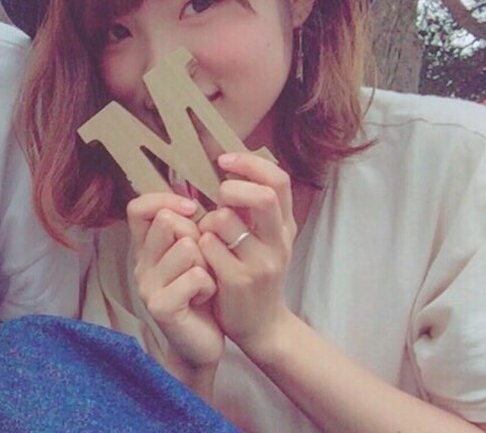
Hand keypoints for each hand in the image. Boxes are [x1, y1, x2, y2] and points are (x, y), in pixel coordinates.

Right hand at [127, 192, 224, 375]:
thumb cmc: (202, 292)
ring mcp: (147, 285)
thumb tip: (194, 197)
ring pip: (187, 246)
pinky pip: (196, 275)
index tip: (192, 208)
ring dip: (206, 262)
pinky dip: (209, 284)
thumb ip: (188, 227)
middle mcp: (141, 263)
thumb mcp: (195, 253)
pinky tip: (205, 297)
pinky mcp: (160, 306)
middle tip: (202, 261)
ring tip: (204, 281)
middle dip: (196, 235)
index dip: (164, 200)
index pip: (138, 207)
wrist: (203, 343)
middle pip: (168, 221)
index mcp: (146, 246)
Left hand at [198, 152, 296, 352]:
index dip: (250, 163)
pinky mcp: (238, 281)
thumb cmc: (257, 272)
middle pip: (262, 197)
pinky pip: (208, 246)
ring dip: (208, 220)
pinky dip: (200, 243)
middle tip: (218, 197)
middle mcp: (278, 242)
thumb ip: (257, 207)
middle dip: (232, 189)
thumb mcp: (268, 238)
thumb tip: (232, 165)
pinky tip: (203, 253)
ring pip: (225, 220)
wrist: (263, 325)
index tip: (224, 160)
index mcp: (285, 225)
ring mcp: (260, 263)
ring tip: (208, 233)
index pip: (278, 180)